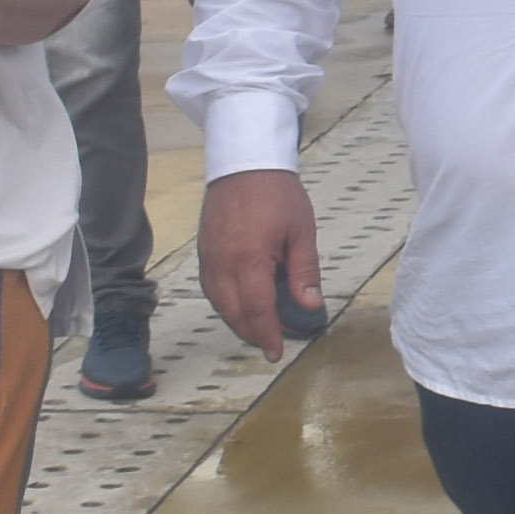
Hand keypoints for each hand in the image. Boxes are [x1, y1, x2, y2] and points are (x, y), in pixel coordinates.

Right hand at [198, 169, 326, 354]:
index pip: (257, 310)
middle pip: (233, 312)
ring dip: (236, 320)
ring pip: (218, 302)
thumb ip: (305, 272)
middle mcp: (222, 262)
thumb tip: (311, 306)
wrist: (245, 161)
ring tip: (257, 329)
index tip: (276, 352)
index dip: (267, 335)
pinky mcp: (203, 249)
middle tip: (270, 344)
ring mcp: (208, 256)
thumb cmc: (277, 193)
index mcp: (249, 259)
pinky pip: (210, 287)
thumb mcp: (302, 232)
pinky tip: (239, 306)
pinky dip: (224, 303)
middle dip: (252, 333)